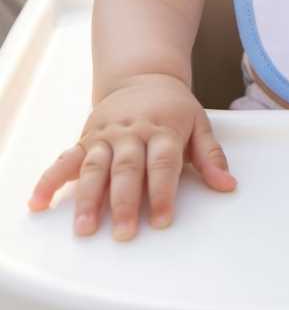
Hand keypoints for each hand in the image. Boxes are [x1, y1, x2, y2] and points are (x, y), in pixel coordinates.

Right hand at [28, 73, 235, 240]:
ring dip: (89, 199)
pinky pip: (66, 159)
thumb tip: (228, 184)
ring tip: (85, 228)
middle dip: (125, 202)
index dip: (163, 192)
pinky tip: (39, 202)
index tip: (163, 221)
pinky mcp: (86, 138)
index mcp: (163, 129)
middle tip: (124, 233)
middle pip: (128, 168)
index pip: (163, 163)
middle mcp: (133, 132)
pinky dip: (50, 179)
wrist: (143, 75)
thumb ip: (211, 156)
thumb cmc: (174, 108)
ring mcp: (107, 135)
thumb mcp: (199, 124)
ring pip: (96, 167)